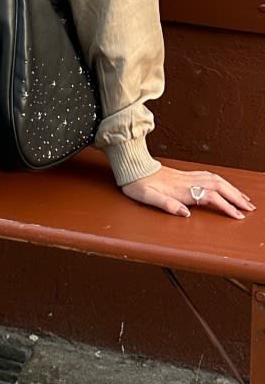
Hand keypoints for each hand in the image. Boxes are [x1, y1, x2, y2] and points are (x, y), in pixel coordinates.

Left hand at [121, 166, 255, 218]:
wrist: (133, 167)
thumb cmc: (138, 184)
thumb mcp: (147, 197)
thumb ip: (167, 205)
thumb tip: (185, 213)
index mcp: (182, 189)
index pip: (210, 197)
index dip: (225, 206)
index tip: (237, 216)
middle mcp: (188, 181)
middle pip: (220, 188)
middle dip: (237, 198)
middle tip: (250, 208)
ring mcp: (188, 176)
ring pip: (217, 181)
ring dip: (233, 189)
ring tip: (244, 199)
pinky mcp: (186, 174)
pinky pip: (210, 176)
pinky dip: (223, 182)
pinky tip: (227, 186)